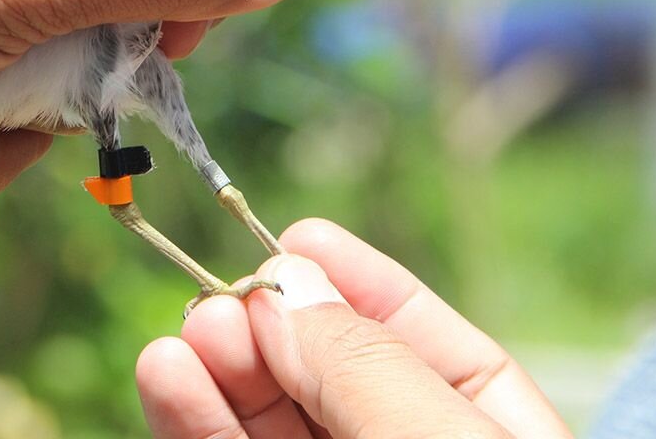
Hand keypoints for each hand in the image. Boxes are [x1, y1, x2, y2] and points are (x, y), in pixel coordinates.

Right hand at [137, 219, 571, 437]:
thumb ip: (369, 369)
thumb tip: (287, 283)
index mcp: (488, 430)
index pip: (423, 341)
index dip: (360, 284)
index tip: (297, 237)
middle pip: (328, 375)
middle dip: (273, 329)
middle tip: (222, 296)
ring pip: (267, 418)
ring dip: (219, 372)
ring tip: (188, 333)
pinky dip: (192, 422)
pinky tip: (167, 378)